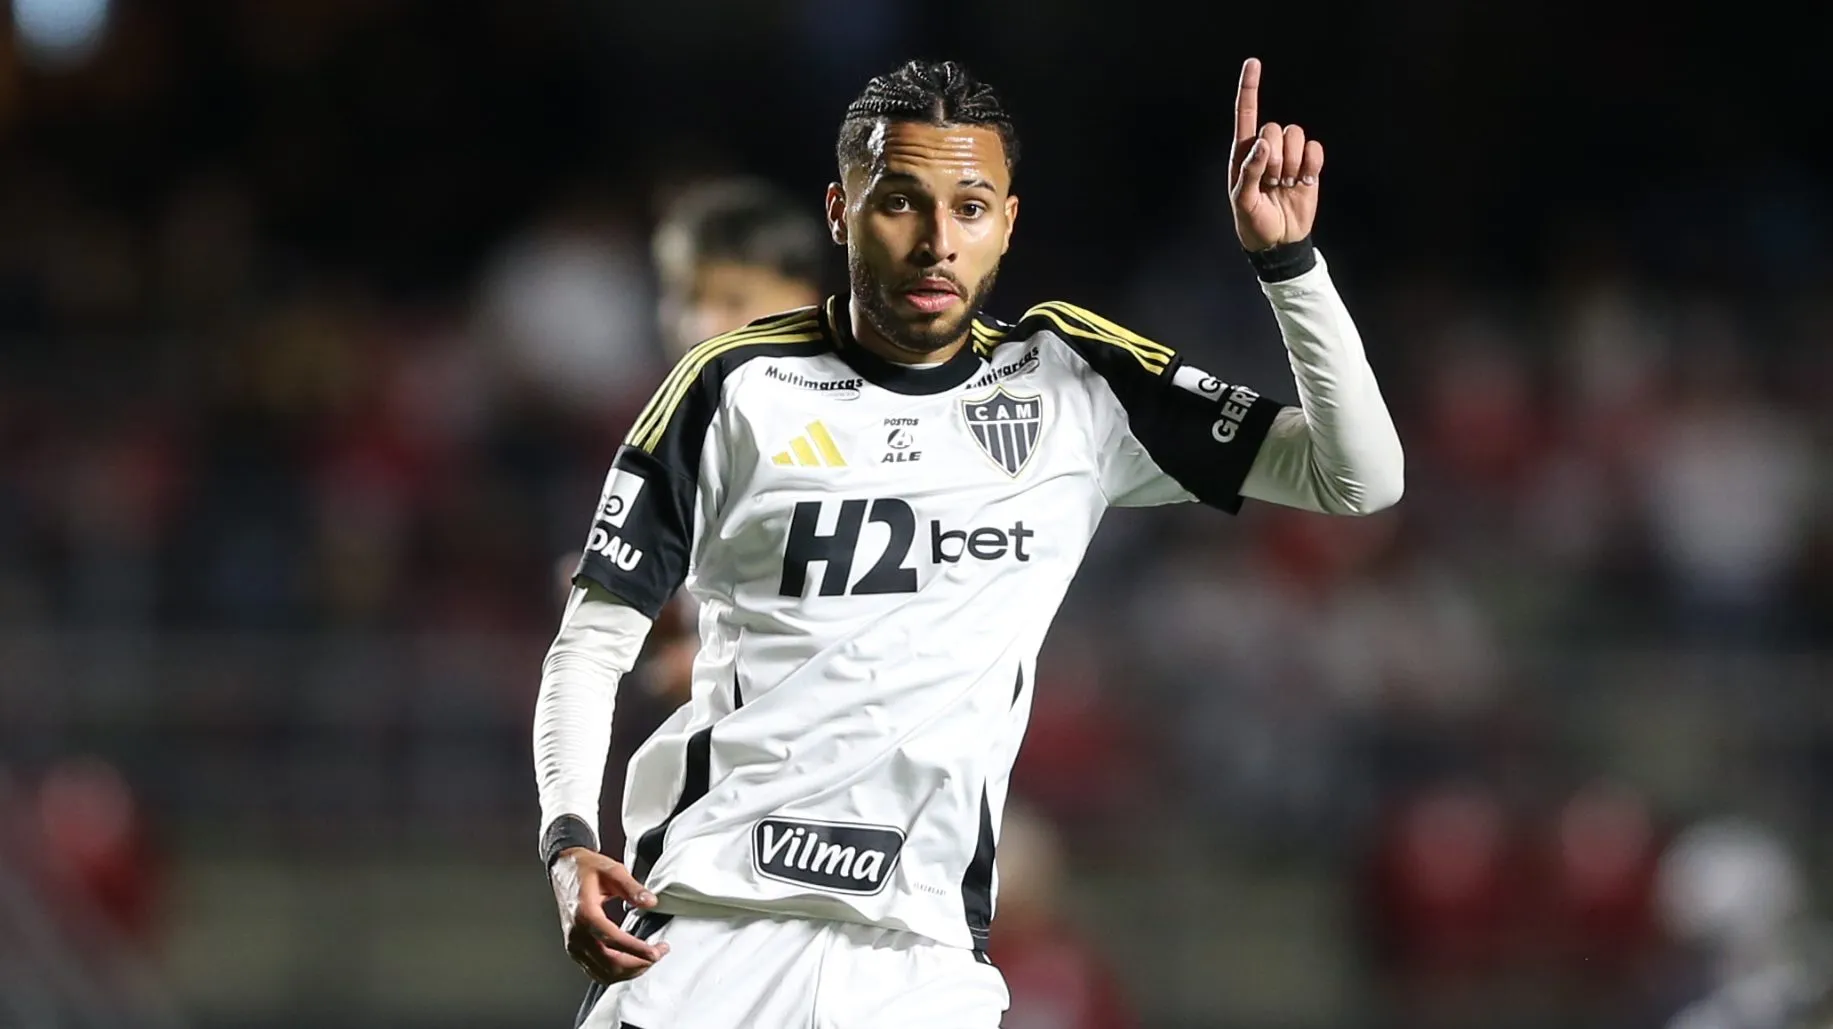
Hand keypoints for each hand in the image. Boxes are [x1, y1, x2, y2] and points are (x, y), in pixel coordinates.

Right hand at [550, 847, 669, 982]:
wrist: (564, 869)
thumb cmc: (585, 868)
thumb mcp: (612, 870)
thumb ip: (632, 887)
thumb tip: (650, 901)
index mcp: (584, 913)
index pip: (612, 940)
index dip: (636, 950)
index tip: (656, 953)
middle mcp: (576, 934)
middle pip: (609, 962)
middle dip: (638, 963)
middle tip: (659, 954)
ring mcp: (574, 944)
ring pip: (603, 972)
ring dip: (629, 972)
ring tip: (648, 960)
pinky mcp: (575, 949)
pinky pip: (596, 971)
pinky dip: (616, 973)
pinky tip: (631, 964)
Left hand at [1227, 58, 1324, 250]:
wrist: (1280, 241)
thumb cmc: (1253, 222)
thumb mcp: (1244, 202)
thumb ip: (1250, 171)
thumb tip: (1263, 144)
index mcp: (1244, 153)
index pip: (1246, 114)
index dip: (1250, 88)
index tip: (1253, 62)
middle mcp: (1267, 149)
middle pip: (1275, 127)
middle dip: (1274, 157)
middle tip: (1270, 182)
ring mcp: (1289, 156)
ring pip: (1297, 135)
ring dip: (1292, 162)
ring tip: (1284, 184)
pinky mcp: (1309, 165)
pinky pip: (1316, 149)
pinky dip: (1311, 164)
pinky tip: (1302, 181)